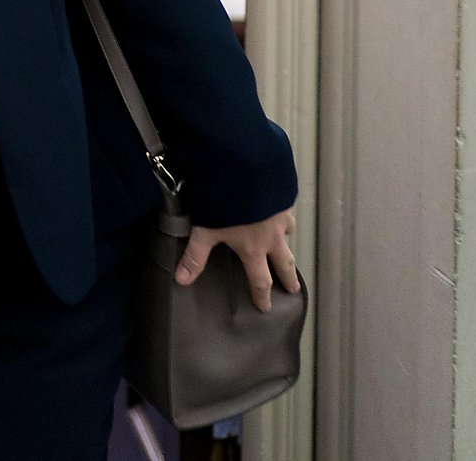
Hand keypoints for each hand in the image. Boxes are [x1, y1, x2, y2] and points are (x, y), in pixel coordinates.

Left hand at [179, 206, 299, 311]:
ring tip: (286, 245)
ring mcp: (280, 215)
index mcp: (253, 247)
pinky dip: (284, 215)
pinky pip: (287, 210)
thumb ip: (195, 256)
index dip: (262, 295)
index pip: (260, 279)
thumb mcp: (205, 230)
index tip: (266, 306)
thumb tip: (182, 280)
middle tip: (293, 289)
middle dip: (288, 278)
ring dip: (287, 243)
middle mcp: (271, 235)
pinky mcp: (282, 196)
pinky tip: (279, 209)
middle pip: (284, 263)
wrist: (247, 169)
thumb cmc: (225, 201)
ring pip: (287, 234)